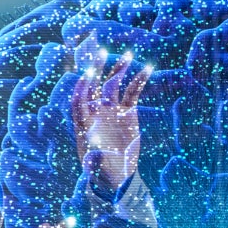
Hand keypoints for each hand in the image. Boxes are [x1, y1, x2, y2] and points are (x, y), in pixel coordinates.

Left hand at [71, 34, 151, 192]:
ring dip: (119, 70)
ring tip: (128, 55)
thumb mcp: (95, 166)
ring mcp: (112, 110)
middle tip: (102, 52)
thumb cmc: (101, 172)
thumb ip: (94, 157)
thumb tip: (93, 152)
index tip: (88, 74)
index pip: (79, 100)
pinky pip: (133, 93)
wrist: (117, 175)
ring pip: (114, 85)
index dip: (82, 87)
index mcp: (84, 122)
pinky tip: (147, 68)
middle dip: (97, 69)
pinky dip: (139, 81)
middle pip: (94, 86)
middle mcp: (96, 112)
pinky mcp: (128, 113)